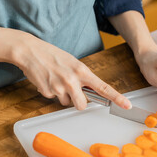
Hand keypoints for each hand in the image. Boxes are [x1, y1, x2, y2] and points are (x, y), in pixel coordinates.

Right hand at [12, 33, 131, 109]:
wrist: (30, 51)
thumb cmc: (53, 55)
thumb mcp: (73, 62)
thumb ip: (82, 77)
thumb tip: (89, 92)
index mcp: (82, 71)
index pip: (103, 88)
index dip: (117, 98)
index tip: (127, 105)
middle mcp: (72, 81)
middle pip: (82, 105)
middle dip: (78, 102)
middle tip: (72, 90)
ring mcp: (59, 87)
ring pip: (66, 102)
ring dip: (63, 95)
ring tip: (56, 79)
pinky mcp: (47, 92)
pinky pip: (53, 98)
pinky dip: (51, 92)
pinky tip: (47, 80)